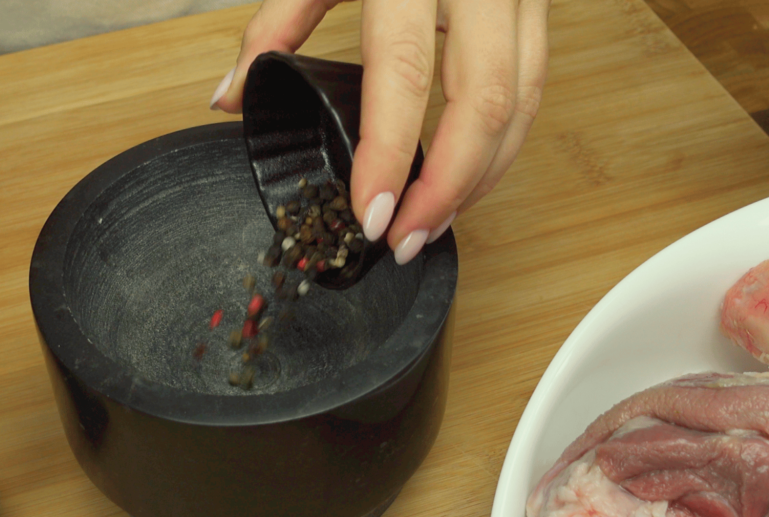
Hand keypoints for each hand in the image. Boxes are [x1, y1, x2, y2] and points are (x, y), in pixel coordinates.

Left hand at [210, 0, 549, 264]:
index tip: (372, 214)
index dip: (390, 153)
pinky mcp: (539, 0)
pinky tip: (469, 177)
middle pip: (486, 103)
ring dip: (483, 178)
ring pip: (523, 103)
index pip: (406, 73)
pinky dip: (505, 144)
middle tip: (408, 240)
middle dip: (448, 189)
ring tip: (436, 224)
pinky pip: (536, 86)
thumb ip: (276, 22)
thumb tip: (230, 94)